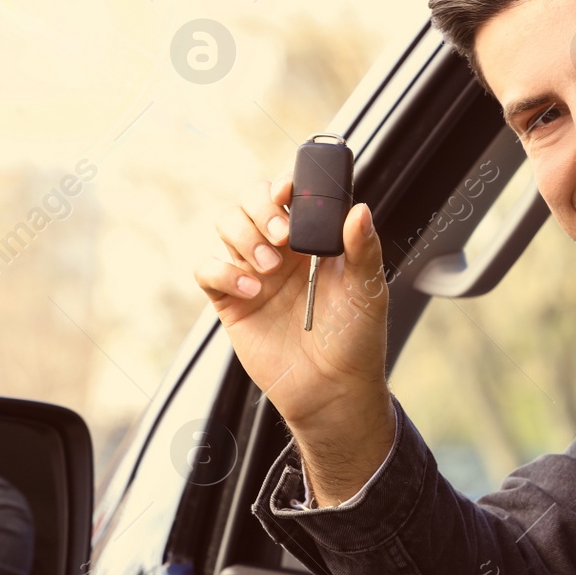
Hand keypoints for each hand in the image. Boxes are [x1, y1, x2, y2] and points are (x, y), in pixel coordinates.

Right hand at [193, 171, 393, 503]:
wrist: (332, 391)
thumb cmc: (355, 340)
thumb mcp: (367, 291)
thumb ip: (363, 248)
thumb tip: (359, 209)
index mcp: (314, 239)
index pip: (291, 194)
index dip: (285, 183)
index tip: (289, 188)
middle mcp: (281, 249)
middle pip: (251, 200)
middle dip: (261, 208)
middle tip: (283, 236)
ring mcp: (254, 272)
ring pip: (228, 226)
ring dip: (245, 237)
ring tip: (271, 269)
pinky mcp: (231, 301)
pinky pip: (208, 270)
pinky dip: (223, 271)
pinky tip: (251, 289)